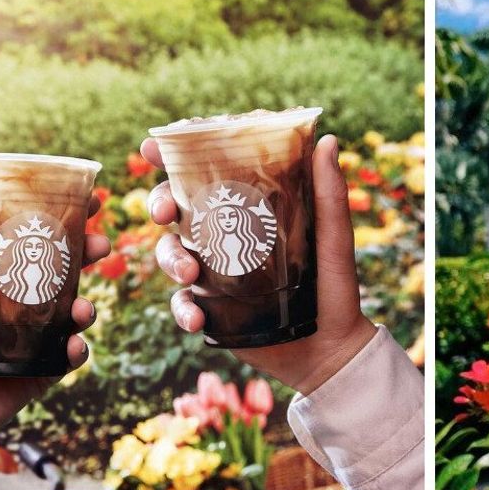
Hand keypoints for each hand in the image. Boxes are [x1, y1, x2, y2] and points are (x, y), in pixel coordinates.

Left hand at [0, 200, 109, 452]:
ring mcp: (41, 333)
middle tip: (100, 245)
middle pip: (69, 269)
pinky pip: (73, 354)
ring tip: (81, 309)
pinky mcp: (48, 366)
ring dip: (87, 306)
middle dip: (91, 254)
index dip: (62, 219)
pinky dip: (78, 348)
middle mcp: (26, 300)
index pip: (35, 240)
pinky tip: (71, 345)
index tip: (87, 200)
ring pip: (79, 310)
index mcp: (1, 277)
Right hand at [139, 134, 375, 393]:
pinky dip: (182, 310)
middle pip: (176, 206)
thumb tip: (328, 139)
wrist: (331, 350)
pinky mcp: (211, 307)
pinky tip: (197, 321)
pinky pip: (182, 302)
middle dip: (160, 203)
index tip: (153, 148)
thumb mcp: (333, 237)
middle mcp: (226, 232)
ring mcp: (214, 269)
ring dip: (170, 259)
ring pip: (171, 252)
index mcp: (250, 206)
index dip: (173, 155)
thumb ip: (329, 193)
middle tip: (166, 213)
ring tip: (190, 276)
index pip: (207, 171)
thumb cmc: (336, 285)